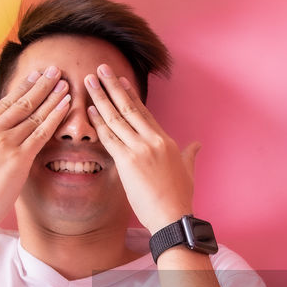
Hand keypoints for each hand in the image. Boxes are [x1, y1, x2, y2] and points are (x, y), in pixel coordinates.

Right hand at [0, 67, 69, 229]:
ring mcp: (5, 144)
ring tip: (65, 83)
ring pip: (33, 114)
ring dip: (52, 97)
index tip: (35, 76)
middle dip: (40, 85)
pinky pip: (41, 133)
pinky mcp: (18, 158)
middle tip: (54, 69)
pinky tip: (66, 106)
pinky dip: (55, 117)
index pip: (4, 103)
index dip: (22, 88)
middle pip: (21, 103)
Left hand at [83, 64, 197, 233]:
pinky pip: (110, 138)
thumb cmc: (180, 198)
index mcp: (166, 141)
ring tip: (89, 81)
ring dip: (101, 97)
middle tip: (100, 69)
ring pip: (117, 118)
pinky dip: (98, 122)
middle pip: (129, 108)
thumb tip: (197, 145)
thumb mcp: (188, 171)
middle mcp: (153, 140)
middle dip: (113, 86)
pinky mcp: (128, 162)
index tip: (120, 80)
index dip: (131, 94)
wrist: (173, 217)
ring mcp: (141, 149)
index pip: (145, 113)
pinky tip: (90, 110)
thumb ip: (190, 154)